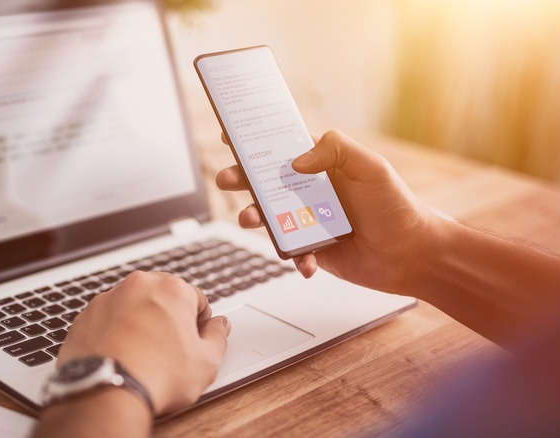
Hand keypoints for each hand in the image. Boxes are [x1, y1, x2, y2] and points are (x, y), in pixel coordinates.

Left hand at [57, 271, 230, 414]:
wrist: (106, 390)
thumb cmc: (156, 375)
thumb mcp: (205, 362)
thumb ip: (218, 336)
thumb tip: (220, 325)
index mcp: (172, 289)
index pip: (196, 299)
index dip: (199, 323)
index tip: (194, 340)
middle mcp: (139, 285)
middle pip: (162, 297)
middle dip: (168, 318)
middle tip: (169, 349)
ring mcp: (109, 298)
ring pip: (133, 306)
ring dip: (140, 322)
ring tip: (143, 354)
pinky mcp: (86, 314)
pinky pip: (108, 319)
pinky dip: (115, 331)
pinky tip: (121, 355)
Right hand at [216, 130, 439, 292]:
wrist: (412, 256)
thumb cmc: (397, 208)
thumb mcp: (372, 168)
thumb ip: (336, 150)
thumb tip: (297, 160)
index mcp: (323, 166)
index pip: (284, 147)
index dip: (257, 140)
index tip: (232, 135)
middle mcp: (311, 191)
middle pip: (266, 181)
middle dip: (242, 178)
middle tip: (227, 178)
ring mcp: (308, 220)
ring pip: (270, 216)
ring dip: (255, 216)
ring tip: (250, 219)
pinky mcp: (311, 249)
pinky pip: (290, 251)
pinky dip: (294, 257)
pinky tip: (306, 260)